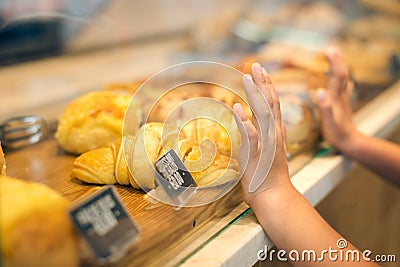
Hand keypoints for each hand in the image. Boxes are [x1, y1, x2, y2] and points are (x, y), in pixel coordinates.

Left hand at [234, 63, 290, 205]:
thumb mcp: (262, 146)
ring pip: (263, 115)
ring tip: (247, 79)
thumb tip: (246, 115)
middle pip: (270, 104)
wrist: (273, 195)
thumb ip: (256, 130)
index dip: (266, 85)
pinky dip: (246, 122)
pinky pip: (252, 137)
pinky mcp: (257, 155)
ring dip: (255, 96)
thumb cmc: (266, 172)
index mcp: (275, 131)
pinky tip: (238, 109)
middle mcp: (273, 134)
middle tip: (256, 65)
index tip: (260, 70)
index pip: (272, 103)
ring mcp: (266, 144)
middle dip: (263, 83)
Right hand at [316, 48, 360, 152]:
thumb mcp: (328, 120)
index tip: (328, 51)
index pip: (336, 76)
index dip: (333, 63)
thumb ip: (324, 106)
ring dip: (339, 69)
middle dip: (336, 62)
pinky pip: (343, 89)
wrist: (350, 142)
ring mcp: (343, 101)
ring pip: (343, 81)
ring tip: (335, 60)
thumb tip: (318, 90)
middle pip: (341, 75)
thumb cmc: (337, 133)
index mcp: (335, 98)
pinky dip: (341, 81)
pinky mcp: (343, 106)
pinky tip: (342, 81)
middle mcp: (340, 97)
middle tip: (331, 50)